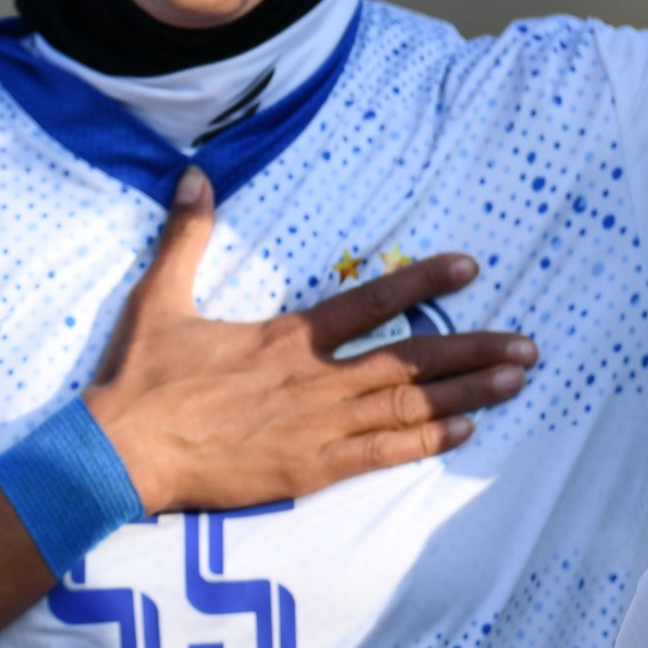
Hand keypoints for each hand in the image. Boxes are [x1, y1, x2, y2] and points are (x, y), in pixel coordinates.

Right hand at [84, 168, 538, 511]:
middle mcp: (314, 381)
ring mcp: (317, 428)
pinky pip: (382, 455)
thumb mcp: (158, 300)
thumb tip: (194, 177)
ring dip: (467, 393)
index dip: (422, 282)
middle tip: (526, 346)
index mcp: (285, 339)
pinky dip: (427, 443)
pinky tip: (466, 431)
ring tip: (515, 380)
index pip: (368, 304)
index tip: (469, 268)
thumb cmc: (139, 381)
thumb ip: (186, 238)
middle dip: (472, 351)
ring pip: (408, 408)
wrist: (120, 453)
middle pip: (410, 361)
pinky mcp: (309, 470)